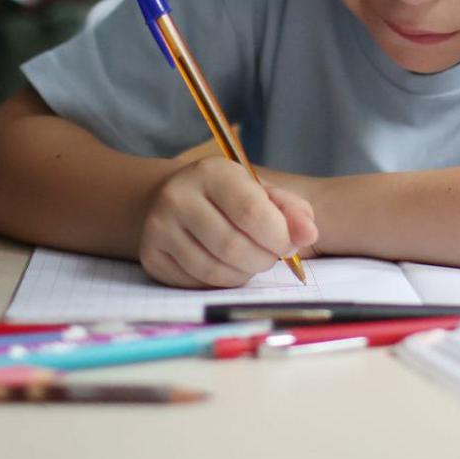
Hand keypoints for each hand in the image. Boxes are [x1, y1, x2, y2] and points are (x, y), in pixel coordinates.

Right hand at [139, 157, 318, 287]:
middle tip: (269, 255)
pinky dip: (221, 283)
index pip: (252, 213)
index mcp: (211, 173)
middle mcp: (178, 197)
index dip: (279, 237)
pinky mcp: (151, 258)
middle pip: (233, 247)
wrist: (174, 198)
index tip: (288, 244)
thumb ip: (291, 210)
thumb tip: (308, 233)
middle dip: (263, 259)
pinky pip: (197, 285)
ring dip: (243, 274)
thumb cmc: (229, 196)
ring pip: (215, 272)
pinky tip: (225, 266)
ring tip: (249, 260)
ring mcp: (158, 229)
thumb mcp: (261, 191)